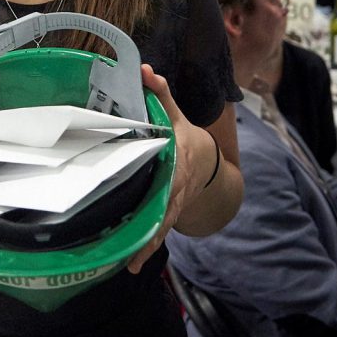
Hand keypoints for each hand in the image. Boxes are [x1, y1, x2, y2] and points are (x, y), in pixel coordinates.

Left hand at [126, 64, 212, 274]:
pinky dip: (145, 249)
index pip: (166, 175)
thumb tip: (145, 70)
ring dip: (145, 245)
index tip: (144, 203)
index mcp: (177, 161)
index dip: (156, 188)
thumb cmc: (188, 139)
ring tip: (127, 263)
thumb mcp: (175, 115)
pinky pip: (156, 234)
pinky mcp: (168, 215)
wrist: (209, 164)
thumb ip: (160, 94)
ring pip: (159, 228)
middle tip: (128, 248)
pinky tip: (130, 266)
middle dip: (147, 230)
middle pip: (161, 209)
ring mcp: (174, 205)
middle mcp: (176, 188)